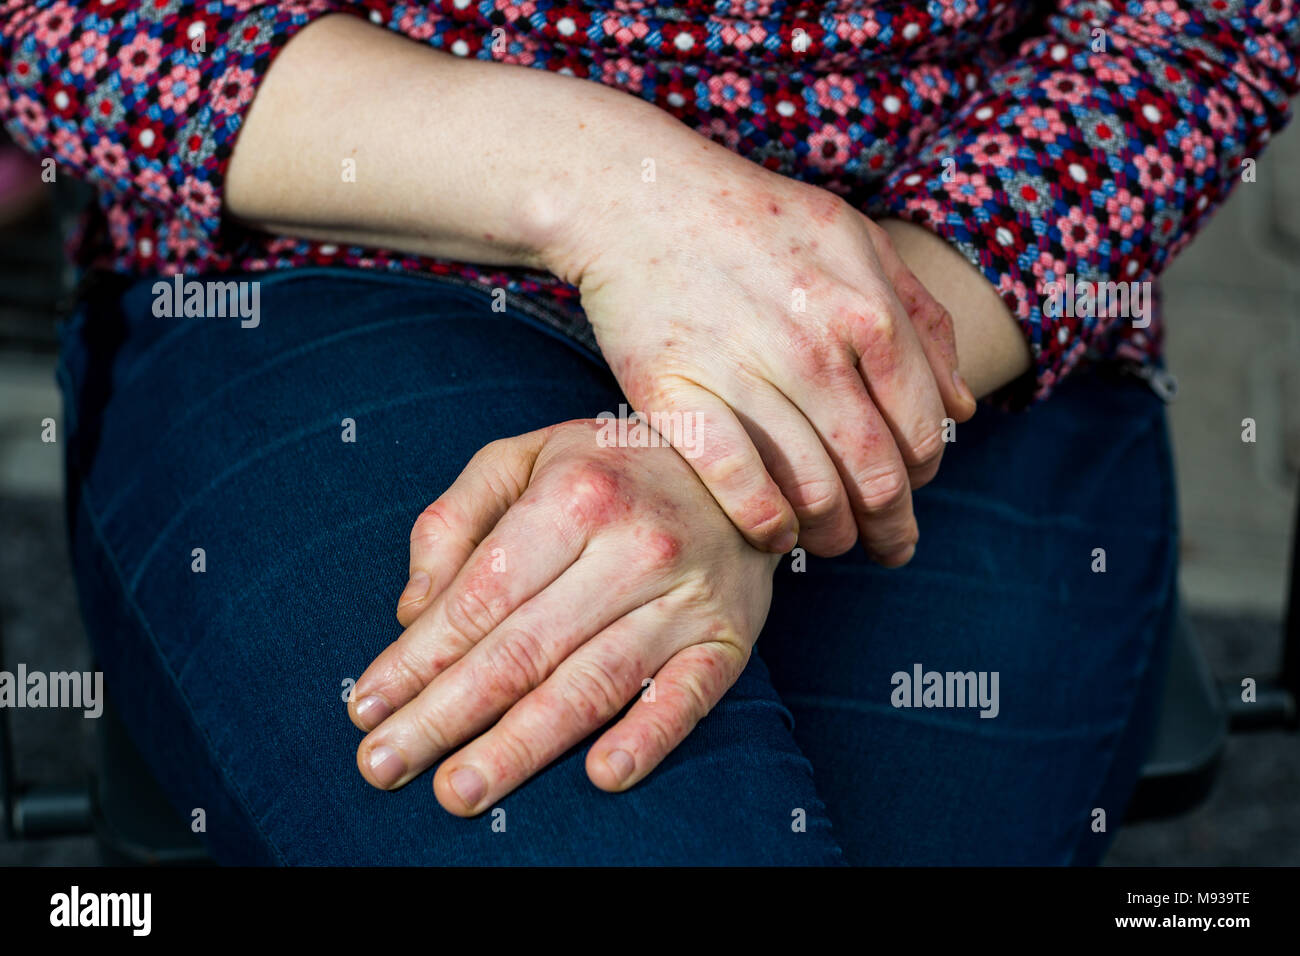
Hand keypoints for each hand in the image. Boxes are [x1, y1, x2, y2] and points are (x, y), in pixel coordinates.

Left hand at [349, 421, 778, 813]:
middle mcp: (631, 548)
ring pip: (591, 684)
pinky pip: (686, 698)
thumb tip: (411, 610)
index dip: (417, 657)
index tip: (366, 706)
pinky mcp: (726, 640)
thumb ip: (456, 518)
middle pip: (522, 649)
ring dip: (522, 745)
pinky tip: (602, 776)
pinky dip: (647, 738)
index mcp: (573, 496)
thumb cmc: (612, 467)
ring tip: (459, 788)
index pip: (481, 597)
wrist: (740, 468)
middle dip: (444, 714)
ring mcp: (683, 600)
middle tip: (383, 763)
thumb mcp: (527, 456)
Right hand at [543, 128, 975, 563]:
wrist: (638, 197)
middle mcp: (815, 347)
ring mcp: (745, 373)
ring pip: (813, 492)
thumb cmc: (756, 220)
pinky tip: (774, 537)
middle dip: (892, 528)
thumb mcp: (858, 242)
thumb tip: (965, 408)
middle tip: (889, 549)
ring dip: (832, 535)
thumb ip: (922, 318)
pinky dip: (767, 526)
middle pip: (876, 474)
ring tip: (829, 543)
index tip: (907, 493)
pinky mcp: (678, 396)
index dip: (922, 477)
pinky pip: (738, 485)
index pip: (922, 431)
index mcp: (869, 310)